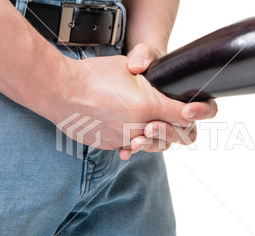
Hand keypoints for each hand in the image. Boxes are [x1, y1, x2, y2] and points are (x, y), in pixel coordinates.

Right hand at [47, 55, 191, 158]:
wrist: (61, 91)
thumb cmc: (94, 75)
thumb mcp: (129, 68)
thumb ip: (153, 81)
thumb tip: (163, 92)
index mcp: (149, 105)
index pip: (185, 116)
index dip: (193, 112)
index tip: (190, 108)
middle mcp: (139, 127)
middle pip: (173, 137)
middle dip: (176, 128)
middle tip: (173, 118)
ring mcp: (124, 138)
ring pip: (151, 145)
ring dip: (155, 137)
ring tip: (150, 124)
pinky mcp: (110, 145)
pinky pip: (129, 146)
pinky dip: (133, 140)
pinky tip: (130, 132)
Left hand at [120, 43, 218, 159]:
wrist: (128, 77)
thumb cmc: (147, 64)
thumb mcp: (146, 54)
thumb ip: (143, 54)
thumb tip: (137, 66)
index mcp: (191, 98)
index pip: (208, 109)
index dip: (200, 112)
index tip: (186, 111)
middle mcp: (180, 118)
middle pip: (187, 134)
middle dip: (169, 132)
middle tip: (151, 126)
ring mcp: (164, 129)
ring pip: (165, 144)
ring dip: (151, 144)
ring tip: (135, 140)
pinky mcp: (146, 136)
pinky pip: (144, 148)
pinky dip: (133, 150)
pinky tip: (123, 150)